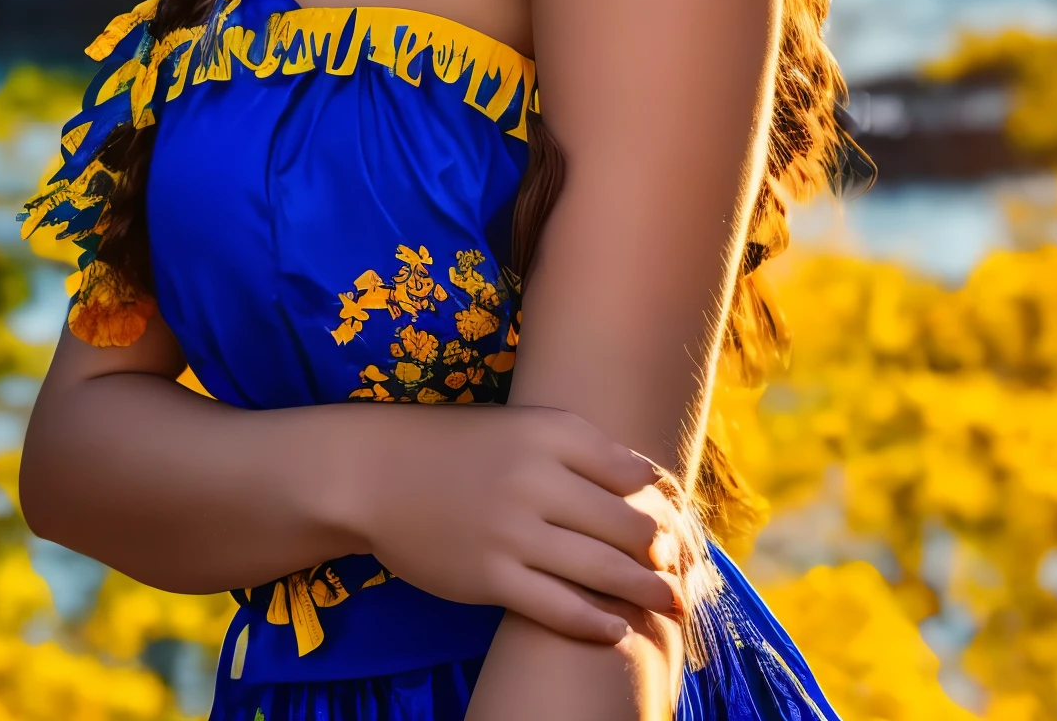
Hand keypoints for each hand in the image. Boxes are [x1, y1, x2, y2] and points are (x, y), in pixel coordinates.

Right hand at [332, 403, 686, 643]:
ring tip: (670, 606)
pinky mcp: (491, 576)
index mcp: (547, 432)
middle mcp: (536, 477)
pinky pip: (561, 609)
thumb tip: (652, 486)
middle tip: (682, 574)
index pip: (633, 473)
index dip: (667, 505)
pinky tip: (615, 630)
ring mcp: (513, 530)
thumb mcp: (517, 427)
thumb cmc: (454, 447)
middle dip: (664, 556)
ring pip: (604, 571)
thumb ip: (579, 450)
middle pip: (629, 526)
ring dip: (646, 594)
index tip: (683, 526)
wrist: (373, 472)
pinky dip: (597, 624)